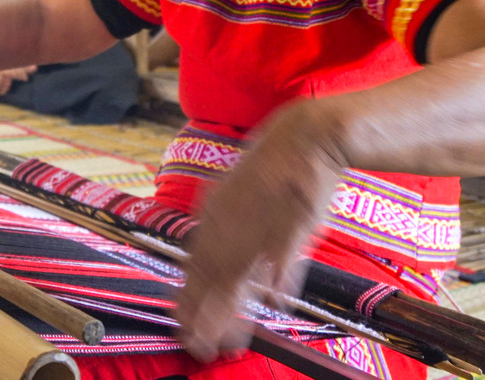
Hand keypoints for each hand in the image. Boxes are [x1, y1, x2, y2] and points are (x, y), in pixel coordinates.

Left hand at [175, 101, 345, 361]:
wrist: (304, 138)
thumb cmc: (270, 175)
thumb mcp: (234, 202)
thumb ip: (220, 234)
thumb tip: (204, 268)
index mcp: (214, 216)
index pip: (193, 264)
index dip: (186, 297)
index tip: (180, 327)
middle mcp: (230, 221)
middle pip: (210, 275)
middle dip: (202, 314)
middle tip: (197, 346)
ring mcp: (261, 221)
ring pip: (241, 272)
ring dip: (230, 308)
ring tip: (225, 340)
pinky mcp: (294, 220)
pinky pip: (283, 253)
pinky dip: (279, 277)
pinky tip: (276, 302)